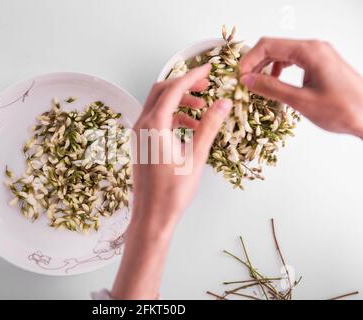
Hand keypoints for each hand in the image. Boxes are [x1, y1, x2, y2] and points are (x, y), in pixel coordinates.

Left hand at [111, 64, 231, 298]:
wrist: (152, 216)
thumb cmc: (173, 192)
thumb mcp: (196, 157)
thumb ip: (209, 127)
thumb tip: (224, 103)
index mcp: (154, 125)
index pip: (173, 89)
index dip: (192, 75)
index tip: (209, 68)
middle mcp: (142, 126)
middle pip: (161, 91)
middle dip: (184, 84)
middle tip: (206, 86)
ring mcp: (139, 135)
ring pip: (158, 105)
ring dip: (179, 101)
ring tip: (202, 109)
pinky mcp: (141, 144)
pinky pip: (156, 120)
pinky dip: (173, 116)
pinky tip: (190, 126)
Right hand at [240, 38, 362, 138]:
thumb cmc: (343, 110)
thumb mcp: (301, 101)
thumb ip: (271, 88)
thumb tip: (246, 80)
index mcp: (309, 52)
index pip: (268, 45)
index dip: (249, 60)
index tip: (238, 77)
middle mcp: (314, 47)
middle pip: (274, 46)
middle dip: (255, 63)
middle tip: (243, 82)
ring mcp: (319, 54)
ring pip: (282, 53)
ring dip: (266, 67)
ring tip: (256, 85)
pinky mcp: (321, 63)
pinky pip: (293, 60)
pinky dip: (279, 70)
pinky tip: (275, 84)